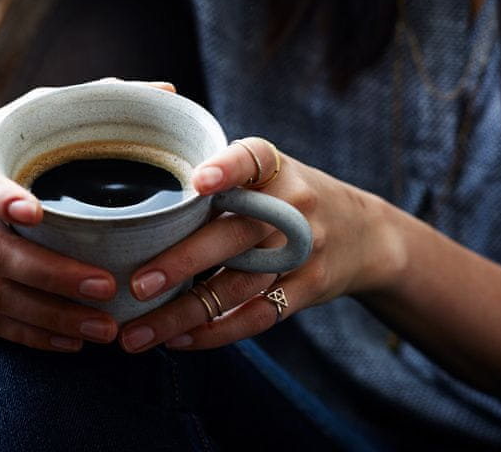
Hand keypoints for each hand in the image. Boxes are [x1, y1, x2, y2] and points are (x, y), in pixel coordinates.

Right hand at [0, 82, 176, 351]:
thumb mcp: (27, 112)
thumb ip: (90, 99)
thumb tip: (166, 92)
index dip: (2, 197)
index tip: (38, 212)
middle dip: (51, 275)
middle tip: (106, 286)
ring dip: (48, 316)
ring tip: (103, 327)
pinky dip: (29, 335)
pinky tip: (71, 341)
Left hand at [119, 137, 401, 352]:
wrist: (363, 232)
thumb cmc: (288, 196)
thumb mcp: (268, 171)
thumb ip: (222, 179)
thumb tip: (146, 206)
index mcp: (274, 167)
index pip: (251, 159)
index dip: (227, 168)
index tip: (198, 182)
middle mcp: (291, 205)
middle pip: (235, 235)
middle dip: (184, 262)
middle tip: (138, 284)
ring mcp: (302, 250)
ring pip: (239, 286)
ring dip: (185, 314)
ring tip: (137, 333)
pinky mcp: (307, 288)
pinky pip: (258, 316)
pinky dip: (216, 332)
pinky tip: (178, 340)